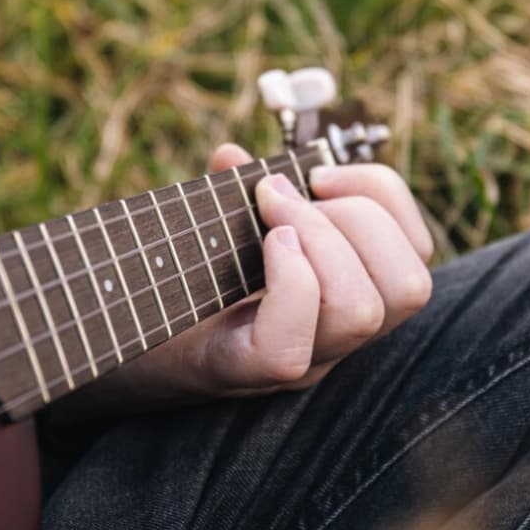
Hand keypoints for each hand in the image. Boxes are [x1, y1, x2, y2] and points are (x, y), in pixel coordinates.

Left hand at [50, 144, 432, 420]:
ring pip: (363, 313)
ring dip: (320, 239)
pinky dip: (284, 281)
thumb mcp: (220, 226)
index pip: (415, 252)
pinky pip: (289, 345)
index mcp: (344, 291)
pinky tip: (260, 248)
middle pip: (408, 287)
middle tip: (285, 196)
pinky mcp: (240, 373)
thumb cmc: (176, 279)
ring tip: (268, 217)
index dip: (385, 196)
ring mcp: (296, 362)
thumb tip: (233, 156)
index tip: (320, 171)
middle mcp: (334, 336)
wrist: (114, 341)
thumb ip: (235, 192)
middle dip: (357, 216)